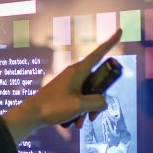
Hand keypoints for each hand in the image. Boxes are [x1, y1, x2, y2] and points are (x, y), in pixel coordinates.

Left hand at [2, 29, 122, 141]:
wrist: (32, 114)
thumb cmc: (53, 106)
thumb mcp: (80, 106)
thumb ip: (98, 102)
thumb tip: (103, 101)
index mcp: (79, 70)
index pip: (100, 53)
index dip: (111, 42)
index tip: (120, 30)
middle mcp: (75, 73)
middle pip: (98, 82)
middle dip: (99, 100)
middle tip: (93, 116)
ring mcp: (70, 82)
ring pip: (89, 93)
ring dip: (89, 109)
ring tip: (80, 122)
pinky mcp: (66, 91)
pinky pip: (80, 99)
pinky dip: (81, 111)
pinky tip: (74, 123)